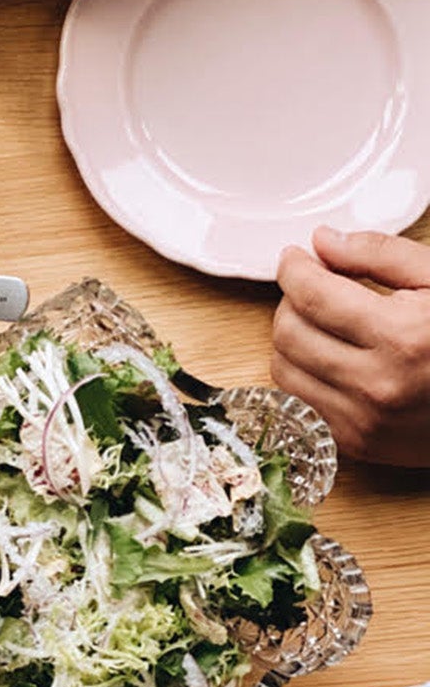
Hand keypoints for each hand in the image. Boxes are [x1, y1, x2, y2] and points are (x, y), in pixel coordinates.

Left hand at [272, 227, 429, 466]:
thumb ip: (382, 254)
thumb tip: (322, 242)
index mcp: (402, 337)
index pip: (312, 295)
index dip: (294, 269)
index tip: (294, 257)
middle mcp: (377, 384)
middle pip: (288, 332)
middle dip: (293, 302)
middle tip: (314, 289)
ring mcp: (364, 420)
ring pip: (284, 370)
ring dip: (292, 340)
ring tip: (322, 323)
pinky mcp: (357, 444)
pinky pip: (299, 403)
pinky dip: (304, 376)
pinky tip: (329, 358)